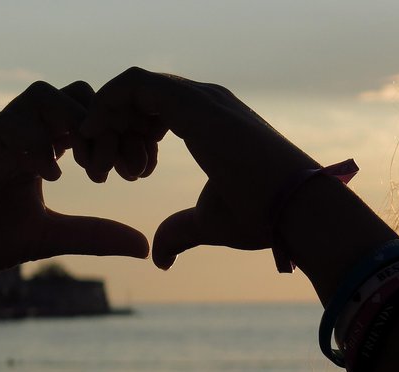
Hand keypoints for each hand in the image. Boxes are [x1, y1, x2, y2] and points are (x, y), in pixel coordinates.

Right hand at [0, 81, 148, 299]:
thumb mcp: (51, 238)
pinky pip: (9, 124)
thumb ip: (95, 236)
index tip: (136, 173)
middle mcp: (24, 133)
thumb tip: (145, 248)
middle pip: (77, 93)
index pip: (95, 115)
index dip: (123, 135)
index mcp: (45, 147)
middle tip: (114, 172)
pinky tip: (50, 178)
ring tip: (86, 167)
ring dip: (72, 123)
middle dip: (105, 127)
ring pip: (42, 95)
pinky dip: (37, 144)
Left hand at [80, 67, 319, 269]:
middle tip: (102, 172)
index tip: (125, 176)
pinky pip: (131, 85)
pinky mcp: (191, 103)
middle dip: (108, 131)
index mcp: (206, 121)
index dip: (128, 137)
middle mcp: (202, 101)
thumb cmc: (263, 218)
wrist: (297, 212)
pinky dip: (106, 109)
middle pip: (136, 98)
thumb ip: (179, 232)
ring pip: (128, 89)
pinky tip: (103, 148)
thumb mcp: (208, 224)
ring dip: (103, 123)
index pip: (152, 111)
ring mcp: (198, 98)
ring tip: (101, 168)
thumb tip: (159, 258)